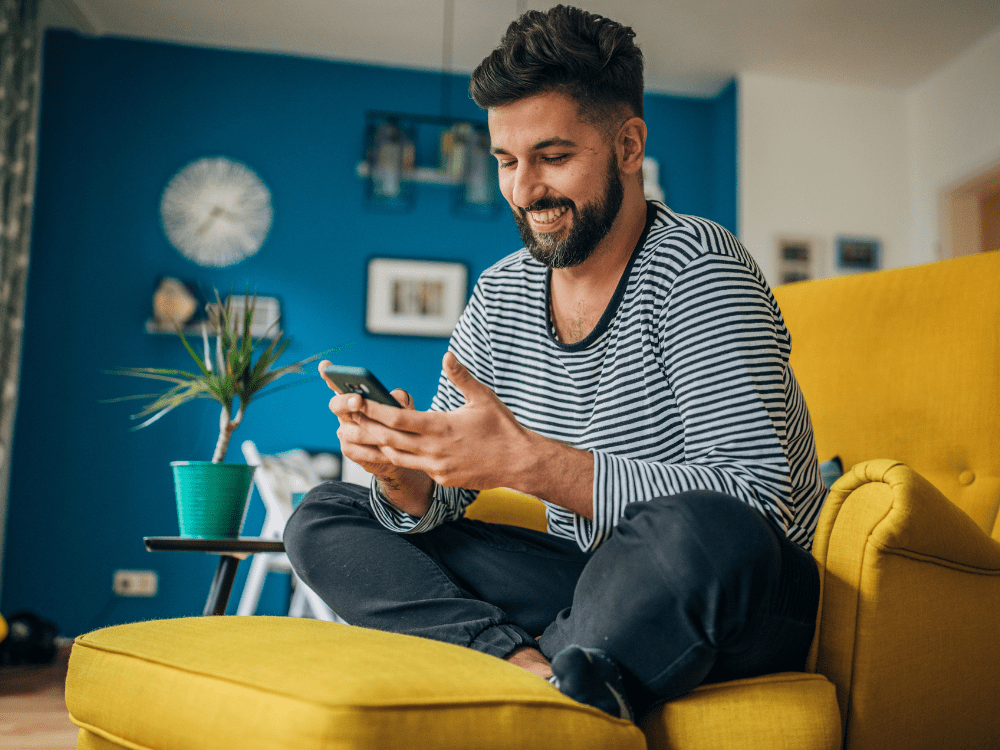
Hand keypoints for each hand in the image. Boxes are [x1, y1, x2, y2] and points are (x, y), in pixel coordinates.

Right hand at [318, 361, 433, 514]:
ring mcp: (345, 431)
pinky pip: (358, 449)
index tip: (325, 366)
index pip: (338, 383)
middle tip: (358, 400)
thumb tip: (395, 398)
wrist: (401, 452)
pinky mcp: (349, 450)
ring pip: (350, 430)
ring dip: (369, 430)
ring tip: (386, 432)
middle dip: (346, 401)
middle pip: (336, 405)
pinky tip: (387, 451)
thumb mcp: (404, 408)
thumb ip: (400, 400)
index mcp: (355, 397)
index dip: (328, 374)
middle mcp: (345, 413)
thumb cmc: (400, 424)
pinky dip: (375, 450)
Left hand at [362, 352, 535, 490]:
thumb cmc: (503, 428)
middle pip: (388, 439)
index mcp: (442, 426)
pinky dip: (398, 456)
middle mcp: (434, 449)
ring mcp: (437, 467)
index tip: (355, 400)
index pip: (398, 419)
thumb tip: (447, 356)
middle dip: (364, 427)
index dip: (373, 410)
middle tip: (343, 417)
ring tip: (356, 433)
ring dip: (375, 444)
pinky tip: (388, 448)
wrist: (520, 463)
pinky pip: (414, 467)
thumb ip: (462, 377)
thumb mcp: (483, 398)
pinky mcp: (442, 478)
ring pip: (396, 456)